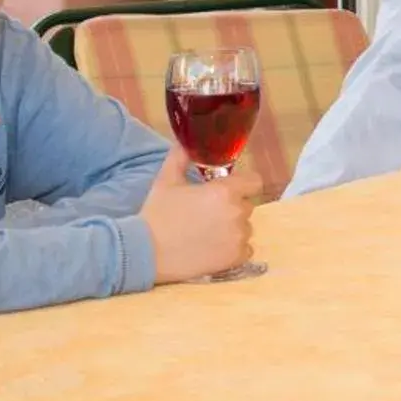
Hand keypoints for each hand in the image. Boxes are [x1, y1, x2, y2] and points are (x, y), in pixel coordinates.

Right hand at [143, 147, 261, 283]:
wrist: (146, 251)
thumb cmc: (157, 214)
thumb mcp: (166, 180)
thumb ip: (181, 157)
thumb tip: (185, 143)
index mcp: (225, 191)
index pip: (254, 182)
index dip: (243, 184)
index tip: (229, 189)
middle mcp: (237, 212)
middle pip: (247, 205)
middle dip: (232, 207)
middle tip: (208, 213)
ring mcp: (239, 237)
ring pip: (245, 227)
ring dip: (233, 228)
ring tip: (207, 233)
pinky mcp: (235, 257)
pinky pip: (245, 249)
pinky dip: (233, 249)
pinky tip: (213, 247)